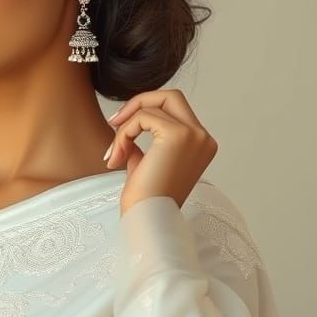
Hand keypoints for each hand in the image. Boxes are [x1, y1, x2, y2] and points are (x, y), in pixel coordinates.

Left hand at [105, 88, 217, 214]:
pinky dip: (124, 133)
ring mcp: (194, 135)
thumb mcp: (146, 166)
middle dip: (138, 104)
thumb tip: (128, 129)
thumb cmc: (145, 202)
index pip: (173, 110)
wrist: (147, 221)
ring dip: (125, 126)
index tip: (119, 130)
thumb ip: (143, 146)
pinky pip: (143, 117)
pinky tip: (116, 157)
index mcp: (200, 145)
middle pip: (170, 96)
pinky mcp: (179, 135)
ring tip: (114, 153)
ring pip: (154, 104)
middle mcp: (203, 138)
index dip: (144, 113)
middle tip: (113, 123)